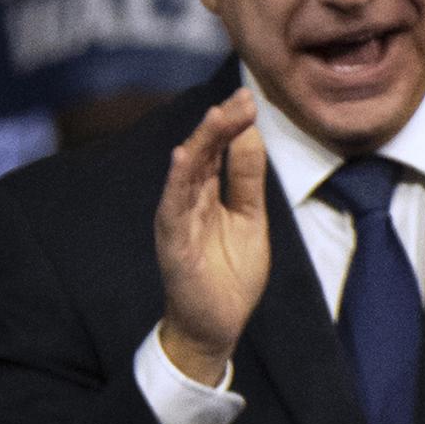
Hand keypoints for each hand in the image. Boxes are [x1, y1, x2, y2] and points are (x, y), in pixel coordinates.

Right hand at [155, 88, 269, 385]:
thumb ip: (246, 179)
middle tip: (241, 99)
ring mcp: (177, 221)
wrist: (217, 326)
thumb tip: (251, 134)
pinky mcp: (173, 245)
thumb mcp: (249, 218)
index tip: (250, 97)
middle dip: (220, 124)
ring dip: (200, 143)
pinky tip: (183, 157)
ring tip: (216, 116)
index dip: (232, 124)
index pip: (217, 150)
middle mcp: (187, 201)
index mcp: (206, 194)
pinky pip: (173, 209)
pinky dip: (176, 182)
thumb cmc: (229, 273)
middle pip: (200, 154)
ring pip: (186, 174)